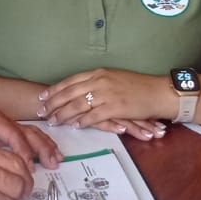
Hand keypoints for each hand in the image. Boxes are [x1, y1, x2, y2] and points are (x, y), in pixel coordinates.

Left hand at [0, 99, 62, 169]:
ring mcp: (6, 122)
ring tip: (56, 158)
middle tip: (52, 163)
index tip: (28, 166)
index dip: (23, 151)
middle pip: (28, 132)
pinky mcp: (6, 128)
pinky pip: (26, 135)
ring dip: (45, 145)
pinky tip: (47, 152)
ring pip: (31, 132)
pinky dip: (39, 143)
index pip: (13, 134)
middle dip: (42, 148)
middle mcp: (2, 118)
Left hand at [38, 69, 172, 139]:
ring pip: (78, 105)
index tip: (42, 96)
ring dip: (63, 114)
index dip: (54, 90)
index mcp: (99, 73)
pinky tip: (75, 126)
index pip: (70, 81)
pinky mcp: (115, 107)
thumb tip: (82, 90)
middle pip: (70, 93)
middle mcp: (100, 81)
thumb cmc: (138, 86)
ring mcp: (107, 94)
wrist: (158, 92)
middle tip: (42, 112)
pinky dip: (82, 121)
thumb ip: (97, 82)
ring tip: (54, 122)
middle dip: (53, 103)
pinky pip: (93, 116)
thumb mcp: (114, 78)